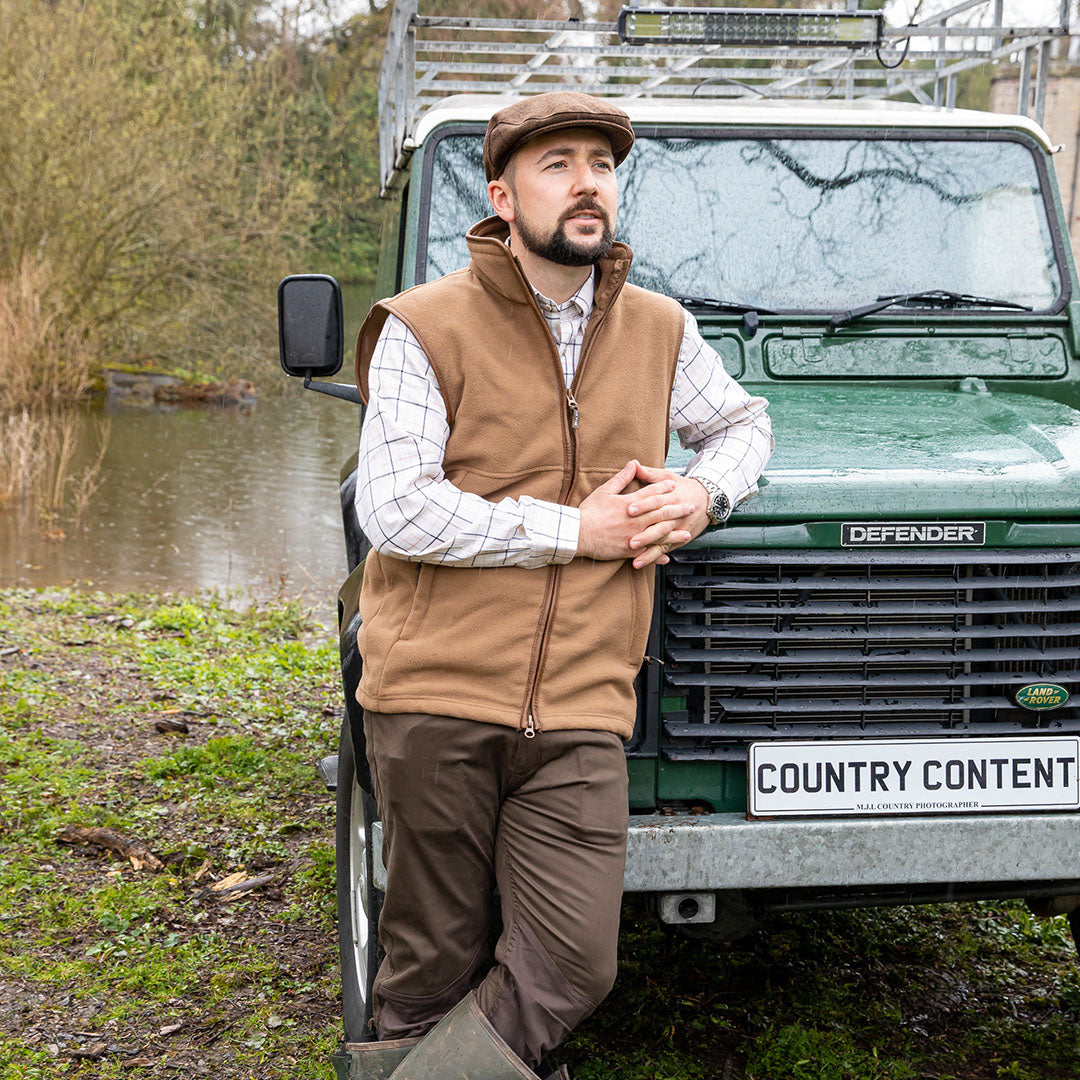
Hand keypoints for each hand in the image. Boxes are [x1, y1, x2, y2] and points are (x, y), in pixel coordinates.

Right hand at [577, 460, 698, 566]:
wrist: (578, 533)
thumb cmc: (589, 512)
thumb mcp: (605, 491)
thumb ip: (621, 478)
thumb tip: (633, 464)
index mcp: (630, 504)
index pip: (651, 493)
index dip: (664, 488)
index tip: (674, 485)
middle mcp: (636, 520)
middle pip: (661, 513)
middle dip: (678, 510)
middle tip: (691, 507)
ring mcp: (634, 536)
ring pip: (659, 535)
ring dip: (674, 534)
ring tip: (687, 533)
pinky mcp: (628, 550)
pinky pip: (646, 553)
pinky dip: (657, 554)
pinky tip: (667, 555)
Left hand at [625, 463, 709, 568]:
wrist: (708, 499)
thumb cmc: (683, 486)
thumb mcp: (668, 476)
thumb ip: (650, 474)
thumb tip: (633, 464)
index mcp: (672, 497)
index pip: (656, 501)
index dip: (643, 505)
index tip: (628, 510)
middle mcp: (676, 514)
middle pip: (660, 525)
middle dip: (646, 534)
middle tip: (630, 541)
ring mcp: (678, 528)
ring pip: (663, 541)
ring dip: (649, 551)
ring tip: (635, 559)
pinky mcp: (679, 538)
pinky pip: (666, 549)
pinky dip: (655, 557)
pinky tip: (643, 562)